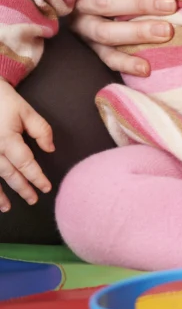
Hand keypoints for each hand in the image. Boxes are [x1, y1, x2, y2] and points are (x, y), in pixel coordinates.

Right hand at [0, 81, 53, 212]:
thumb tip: (50, 149)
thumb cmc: (3, 100)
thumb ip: (41, 130)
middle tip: (33, 200)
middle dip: (22, 188)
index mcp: (8, 139)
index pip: (26, 163)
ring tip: (7, 208)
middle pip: (9, 174)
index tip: (46, 188)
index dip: (37, 177)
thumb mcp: (26, 111)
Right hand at [70, 0, 176, 76]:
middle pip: (104, 4)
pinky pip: (106, 57)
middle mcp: (79, 3)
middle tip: (170, 5)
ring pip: (105, 32)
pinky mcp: (91, 46)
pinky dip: (126, 63)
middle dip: (139, 4)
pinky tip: (146, 68)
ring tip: (166, 32)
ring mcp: (83, 26)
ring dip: (136, 32)